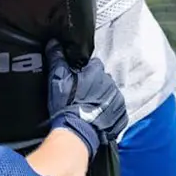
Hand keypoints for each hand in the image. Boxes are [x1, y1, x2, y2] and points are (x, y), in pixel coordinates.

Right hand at [45, 40, 126, 157]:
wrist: (77, 133)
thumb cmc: (67, 106)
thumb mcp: (57, 80)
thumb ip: (56, 59)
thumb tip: (54, 42)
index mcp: (96, 71)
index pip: (93, 65)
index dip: (85, 72)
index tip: (78, 81)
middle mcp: (110, 83)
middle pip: (102, 80)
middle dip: (95, 85)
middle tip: (81, 96)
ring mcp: (118, 100)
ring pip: (110, 94)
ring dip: (102, 99)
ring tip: (88, 108)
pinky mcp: (121, 115)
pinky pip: (116, 110)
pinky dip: (108, 113)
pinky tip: (97, 118)